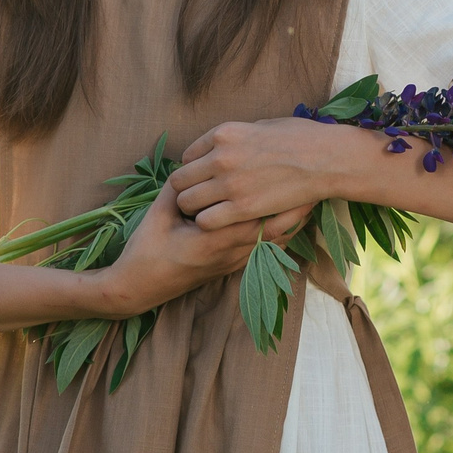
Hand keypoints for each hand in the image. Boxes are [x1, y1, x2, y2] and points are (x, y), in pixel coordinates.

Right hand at [92, 180, 309, 318]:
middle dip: (295, 211)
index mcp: (212, 240)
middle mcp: (228, 255)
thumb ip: (179, 189)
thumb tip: (196, 163)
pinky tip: (288, 220)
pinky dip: (279, 235)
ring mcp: (231, 264)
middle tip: (314, 189)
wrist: (139, 288)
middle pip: (274, 233)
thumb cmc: (145, 250)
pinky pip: (263, 252)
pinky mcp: (230, 267)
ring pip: (272, 244)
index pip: (255, 220)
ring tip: (308, 201)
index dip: (279, 201)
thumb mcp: (158, 215)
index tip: (295, 179)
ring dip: (291, 223)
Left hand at [171, 116, 351, 230]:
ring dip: (195, 209)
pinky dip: (209, 223)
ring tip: (211, 212)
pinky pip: (205, 220)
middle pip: (180, 180)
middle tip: (203, 199)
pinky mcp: (242, 207)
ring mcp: (230, 183)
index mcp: (224, 133)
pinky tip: (224, 222)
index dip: (195, 170)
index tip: (205, 179)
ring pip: (186, 201)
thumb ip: (238, 138)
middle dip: (188, 190)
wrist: (326, 158)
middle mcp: (220, 156)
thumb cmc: (301, 138)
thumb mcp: (262, 125)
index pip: (187, 156)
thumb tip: (227, 147)